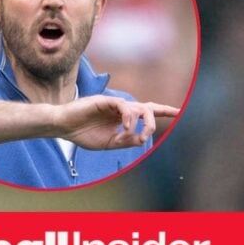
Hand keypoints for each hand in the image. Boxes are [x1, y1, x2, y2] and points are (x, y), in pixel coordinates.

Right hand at [54, 95, 178, 149]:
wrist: (63, 127)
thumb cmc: (83, 134)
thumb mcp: (108, 143)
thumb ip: (126, 141)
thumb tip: (142, 138)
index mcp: (124, 118)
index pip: (148, 112)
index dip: (164, 111)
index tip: (180, 112)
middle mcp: (122, 109)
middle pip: (148, 108)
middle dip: (155, 119)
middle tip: (149, 135)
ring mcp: (114, 104)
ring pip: (139, 108)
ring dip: (144, 122)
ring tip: (139, 135)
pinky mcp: (105, 101)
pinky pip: (124, 106)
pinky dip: (128, 117)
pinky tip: (124, 127)